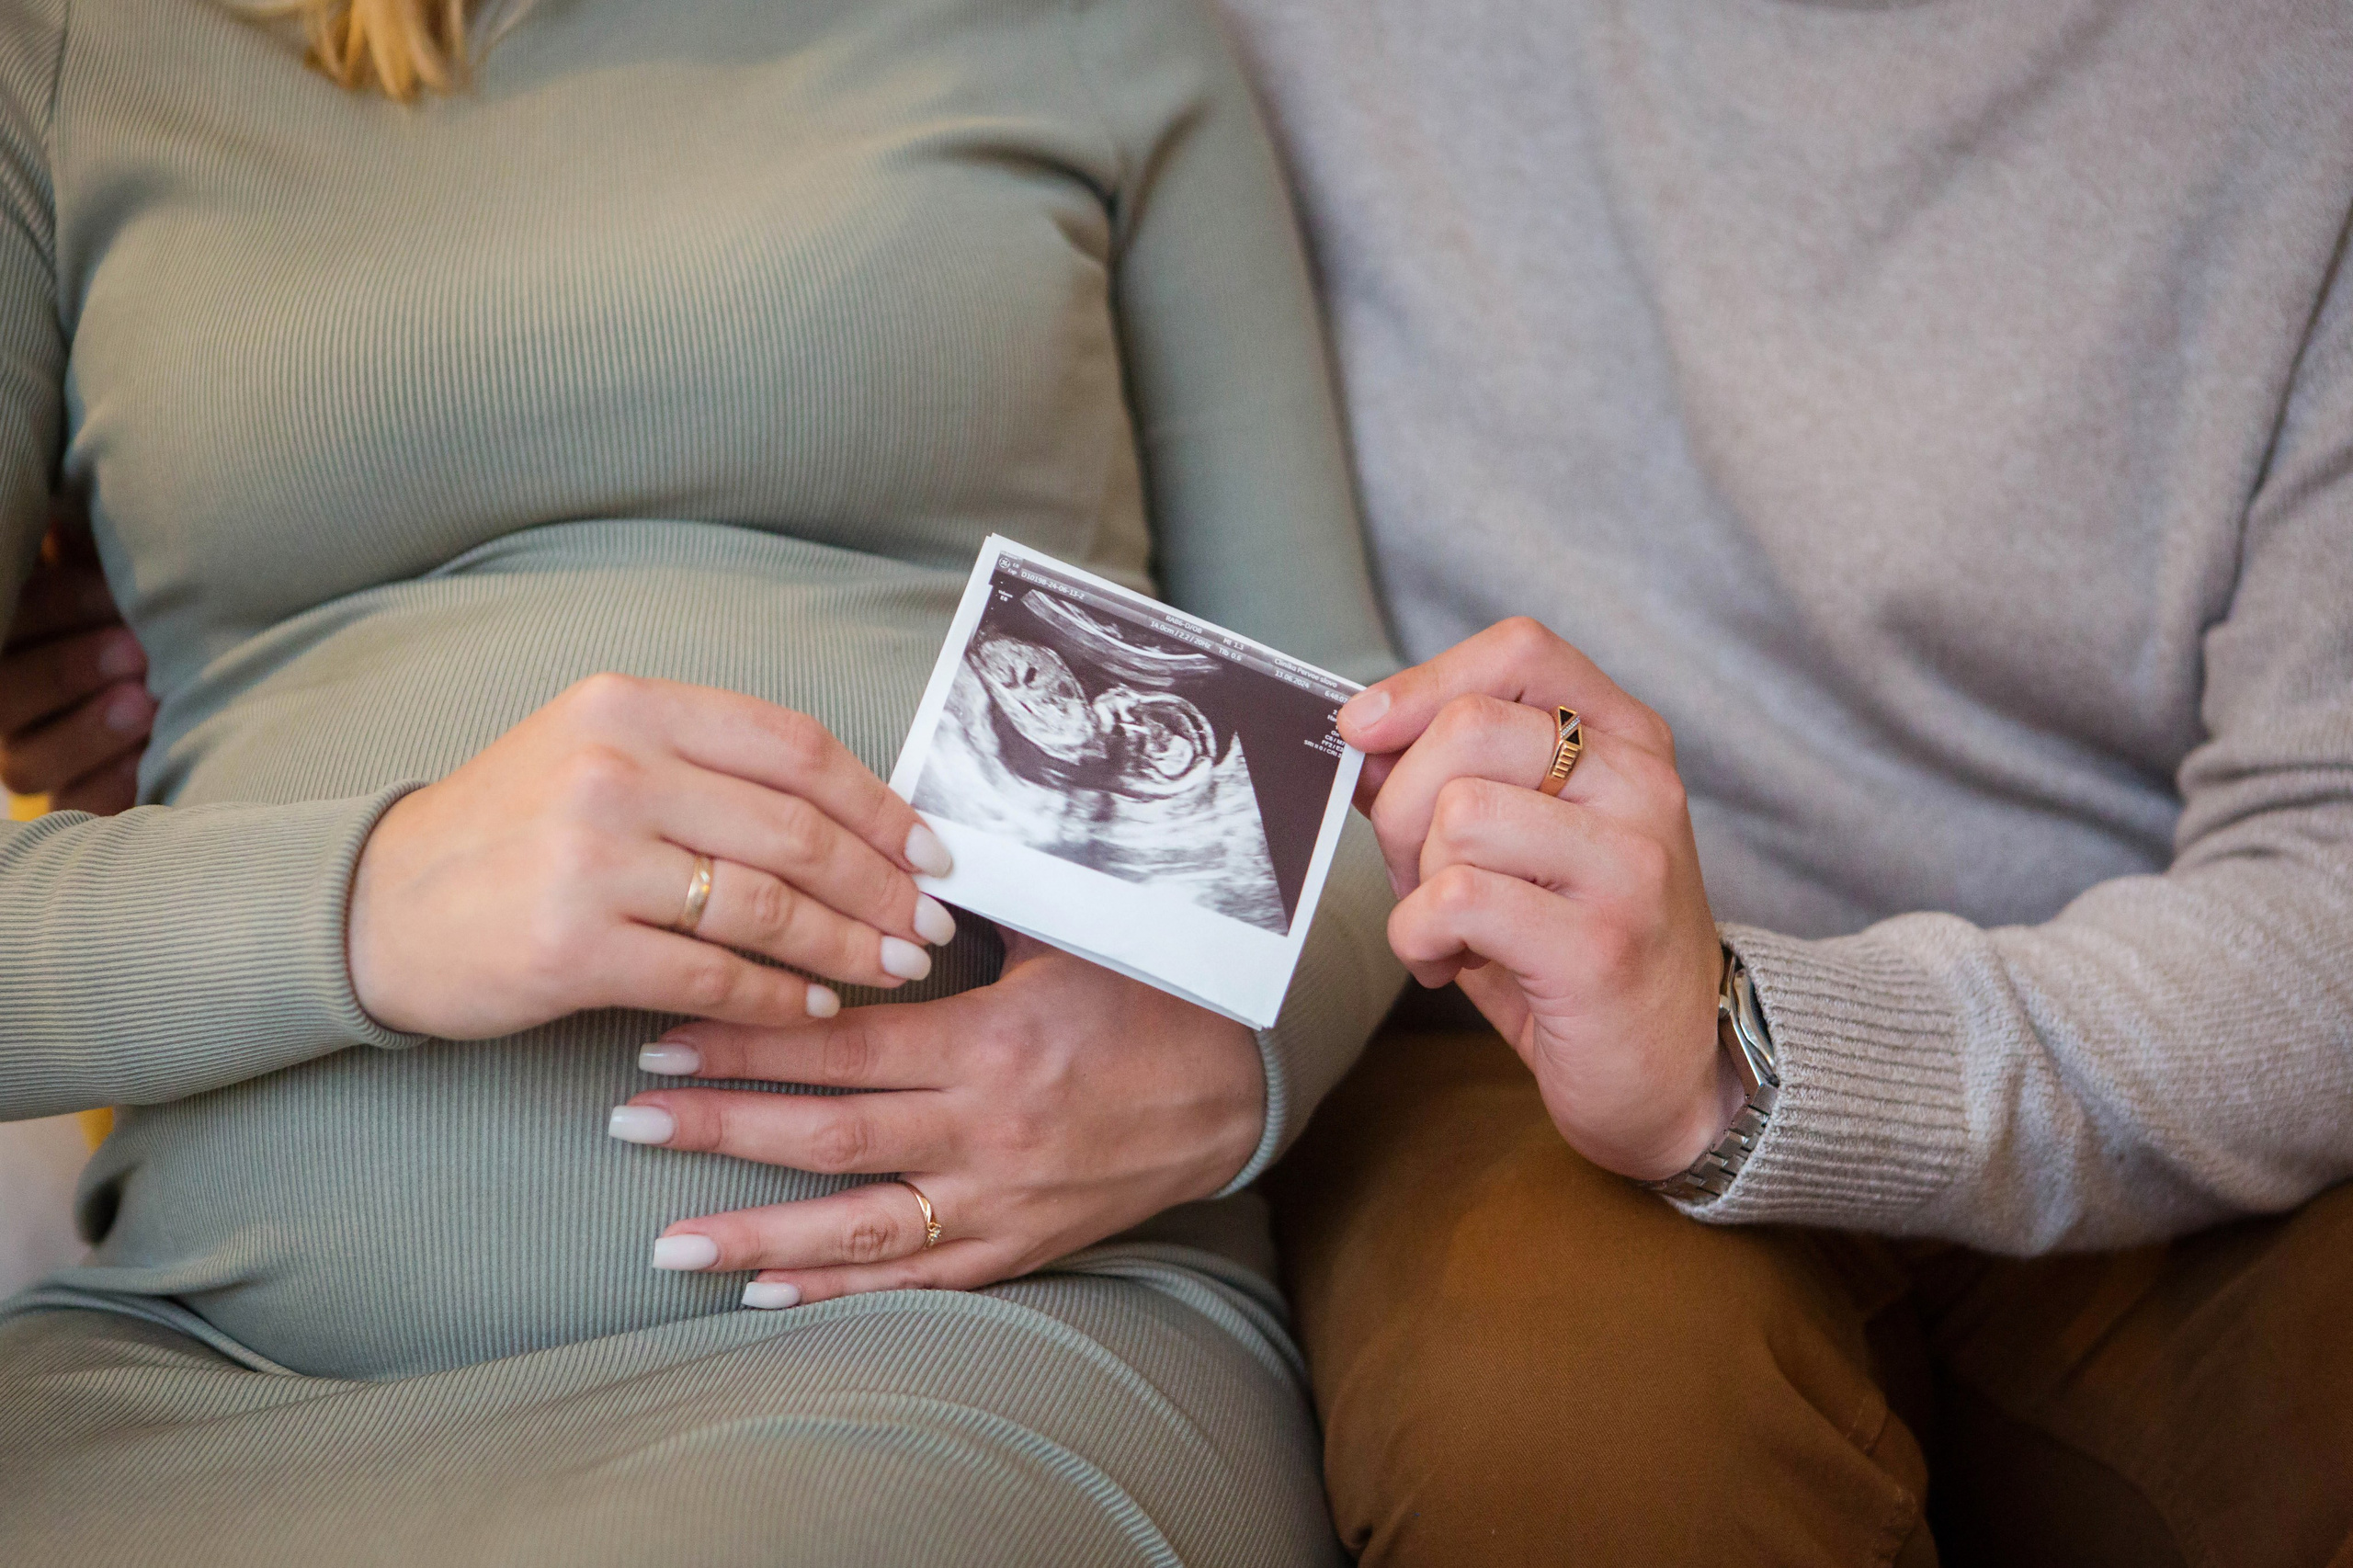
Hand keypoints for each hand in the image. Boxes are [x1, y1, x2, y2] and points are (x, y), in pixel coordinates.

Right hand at [0, 496, 152, 813]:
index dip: (54, 607)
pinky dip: (111, 784)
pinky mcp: (81, 801)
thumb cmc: (164, 607)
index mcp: (15, 635)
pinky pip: (77, 807)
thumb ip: (97, 540)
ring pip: (30, 761)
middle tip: (134, 650)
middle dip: (66, 670)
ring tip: (148, 703)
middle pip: (3, 695)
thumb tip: (88, 491)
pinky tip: (150, 760)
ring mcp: (38, 756)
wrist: (222, 672)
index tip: (113, 590)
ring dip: (88, 730)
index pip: (10, 621)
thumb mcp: (127, 567)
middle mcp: (10, 702)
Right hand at [347, 672, 958, 1038]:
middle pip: (797, 830)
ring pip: (767, 906)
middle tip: (931, 927)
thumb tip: (856, 819)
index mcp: (631, 707)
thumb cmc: (509, 836)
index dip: (881, 805)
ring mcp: (590, 856)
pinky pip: (714, 977)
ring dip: (846, 947)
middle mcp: (614, 768)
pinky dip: (779, 998)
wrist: (374, 909)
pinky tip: (815, 1009)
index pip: (795, 748)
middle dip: (882, 886)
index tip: (932, 852)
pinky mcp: (570, 945)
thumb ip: (708, 770)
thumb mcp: (598, 757)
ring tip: (891, 970)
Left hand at [608, 931, 1264, 1306]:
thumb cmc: (1149, 1000)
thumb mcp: (1068, 937)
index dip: (751, 1037)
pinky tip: (760, 1293)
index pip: (845, 1041)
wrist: (1238, 1095)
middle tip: (629, 1123)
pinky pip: (913, 1277)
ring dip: (755, 1233)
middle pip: (830, 1135)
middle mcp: (986, 1130)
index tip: (667, 1032)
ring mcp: (998, 1201)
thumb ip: (973, 908)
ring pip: (857, 1227)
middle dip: (722, 1129)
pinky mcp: (1016, 1248)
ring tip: (665, 1242)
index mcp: (993, 1041)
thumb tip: (874, 853)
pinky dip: (835, 1290)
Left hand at [1337, 618, 1735, 1183]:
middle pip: (1467, 730)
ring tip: (1447, 926)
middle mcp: (1643, 787)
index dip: (1424, 682)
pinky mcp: (1599, 947)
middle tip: (1415, 873)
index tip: (1362, 731)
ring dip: (1415, 881)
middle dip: (1401, 806)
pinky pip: (1457, 899)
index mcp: (1628, 742)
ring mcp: (1631, 865)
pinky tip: (1448, 964)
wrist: (1671, 1072)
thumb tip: (1357, 734)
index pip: (1522, 652)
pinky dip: (1419, 936)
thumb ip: (1450, 776)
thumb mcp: (1524, 841)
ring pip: (1458, 814)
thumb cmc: (1577, 947)